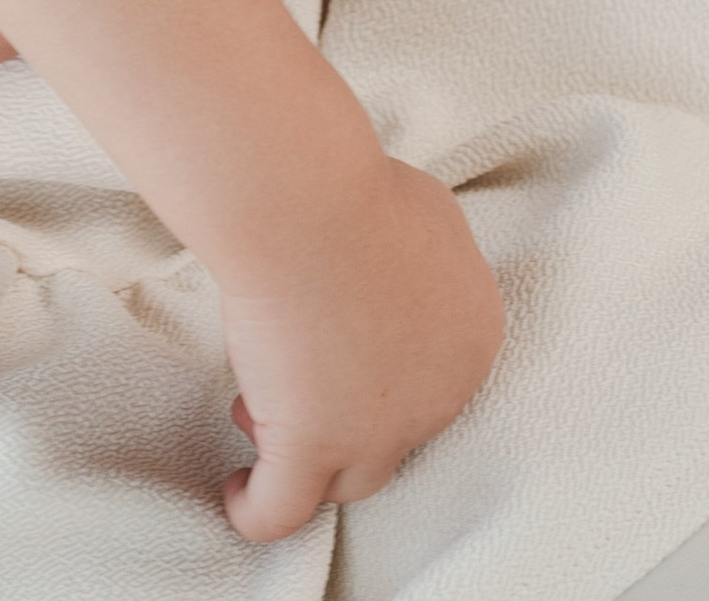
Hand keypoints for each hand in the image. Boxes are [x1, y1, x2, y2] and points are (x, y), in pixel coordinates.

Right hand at [220, 156, 502, 541]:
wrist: (310, 208)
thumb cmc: (357, 195)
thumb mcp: (426, 220)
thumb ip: (425, 267)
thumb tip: (395, 282)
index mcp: (473, 340)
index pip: (432, 383)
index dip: (379, 369)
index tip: (335, 344)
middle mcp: (439, 400)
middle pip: (392, 436)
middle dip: (341, 411)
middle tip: (292, 374)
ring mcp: (379, 436)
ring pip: (346, 482)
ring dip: (305, 458)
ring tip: (257, 416)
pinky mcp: (314, 451)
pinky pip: (281, 512)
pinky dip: (255, 510)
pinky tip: (235, 489)